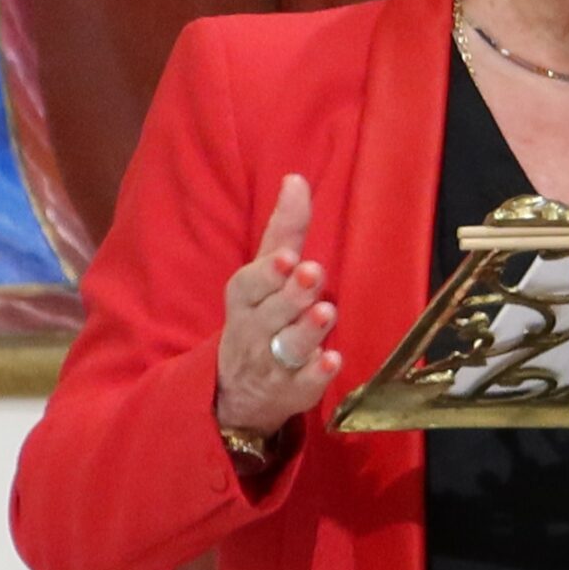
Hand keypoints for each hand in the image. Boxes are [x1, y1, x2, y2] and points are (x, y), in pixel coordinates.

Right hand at [216, 175, 341, 435]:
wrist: (236, 389)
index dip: (268, 273)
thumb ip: (284, 230)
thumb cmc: (260, 314)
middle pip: (272, 313)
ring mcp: (273, 364)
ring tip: (325, 313)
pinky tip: (332, 361)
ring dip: (307, 330)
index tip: (288, 257)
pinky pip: (304, 385)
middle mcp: (255, 330)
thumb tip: (296, 178)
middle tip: (313, 274)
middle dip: (292, 294)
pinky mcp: (293, 391)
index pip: (251, 284)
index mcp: (245, 298)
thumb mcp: (264, 273)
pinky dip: (317, 375)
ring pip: (289, 347)